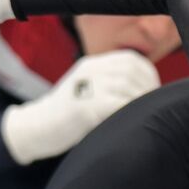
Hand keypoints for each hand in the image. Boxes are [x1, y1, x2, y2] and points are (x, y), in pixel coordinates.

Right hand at [0, 50, 160, 163]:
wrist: (35, 129)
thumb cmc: (67, 117)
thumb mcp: (88, 91)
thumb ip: (110, 86)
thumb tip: (147, 95)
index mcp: (92, 65)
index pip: (130, 59)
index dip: (148, 75)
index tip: (154, 91)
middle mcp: (90, 71)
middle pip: (131, 71)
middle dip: (148, 89)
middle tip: (153, 107)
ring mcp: (86, 86)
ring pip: (127, 86)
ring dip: (142, 101)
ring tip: (144, 115)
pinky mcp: (84, 106)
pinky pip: (118, 104)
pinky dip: (130, 111)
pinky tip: (131, 122)